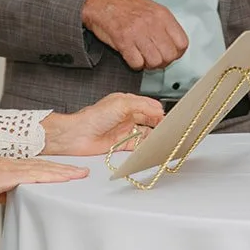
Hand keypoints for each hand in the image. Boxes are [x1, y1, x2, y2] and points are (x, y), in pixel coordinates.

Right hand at [0, 157, 88, 205]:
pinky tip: (58, 179)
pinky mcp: (5, 174)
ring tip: (79, 175)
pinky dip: (47, 176)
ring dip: (62, 171)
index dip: (55, 169)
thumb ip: (5, 192)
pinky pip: (31, 175)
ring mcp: (8, 167)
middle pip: (44, 165)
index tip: (71, 173)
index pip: (37, 166)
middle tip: (84, 172)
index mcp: (7, 165)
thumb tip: (15, 199)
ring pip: (41, 168)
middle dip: (65, 169)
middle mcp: (11, 162)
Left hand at [41, 93, 164, 156]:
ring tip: (164, 138)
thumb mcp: (121, 104)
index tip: (170, 116)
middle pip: (149, 120)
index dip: (159, 110)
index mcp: (126, 103)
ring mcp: (125, 130)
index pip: (148, 105)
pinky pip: (139, 145)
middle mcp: (126, 116)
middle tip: (171, 128)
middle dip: (159, 123)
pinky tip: (152, 147)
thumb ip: (142, 105)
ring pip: (145, 133)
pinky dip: (146, 146)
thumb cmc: (93, 116)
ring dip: (154, 135)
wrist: (78, 135)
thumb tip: (158, 109)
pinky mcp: (122, 144)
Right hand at [81, 0, 188, 69]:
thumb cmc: (125, 6)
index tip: (169, 53)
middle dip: (162, 62)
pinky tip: (132, 56)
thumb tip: (176, 46)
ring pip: (155, 62)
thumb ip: (165, 25)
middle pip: (169, 56)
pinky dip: (134, 64)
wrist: (100, 1)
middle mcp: (152, 22)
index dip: (176, 53)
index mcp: (162, 14)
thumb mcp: (151, 8)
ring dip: (148, 64)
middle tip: (154, 58)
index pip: (182, 43)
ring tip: (142, 57)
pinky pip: (137, 63)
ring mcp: (137, 31)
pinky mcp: (123, 40)